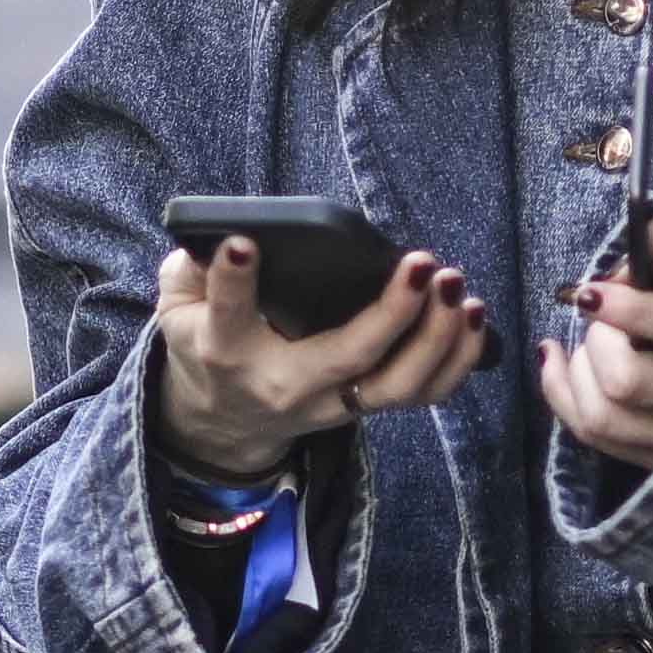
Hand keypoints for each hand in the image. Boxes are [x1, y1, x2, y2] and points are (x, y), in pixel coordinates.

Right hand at [154, 234, 485, 479]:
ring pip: (397, 386)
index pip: (228, 316)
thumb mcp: (178, 306)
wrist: (225, 418)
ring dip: (437, 339)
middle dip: (392, 312)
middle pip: (346, 358)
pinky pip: (422, 395)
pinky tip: (473, 318)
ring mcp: (331, 403)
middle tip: (424, 263)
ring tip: (458, 289)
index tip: (245, 245)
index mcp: (227, 350)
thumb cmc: (208, 340)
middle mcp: (286, 385)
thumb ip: (188, 269)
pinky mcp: (364, 406)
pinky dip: (456, 360)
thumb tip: (219, 234)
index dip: (233, 282)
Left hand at [539, 211, 652, 470]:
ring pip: (602, 417)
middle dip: (600, 340)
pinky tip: (560, 360)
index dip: (630, 310)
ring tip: (590, 342)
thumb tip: (627, 255)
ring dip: (578, 370)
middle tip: (603, 317)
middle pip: (627, 382)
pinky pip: (592, 436)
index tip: (591, 292)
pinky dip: (562, 392)